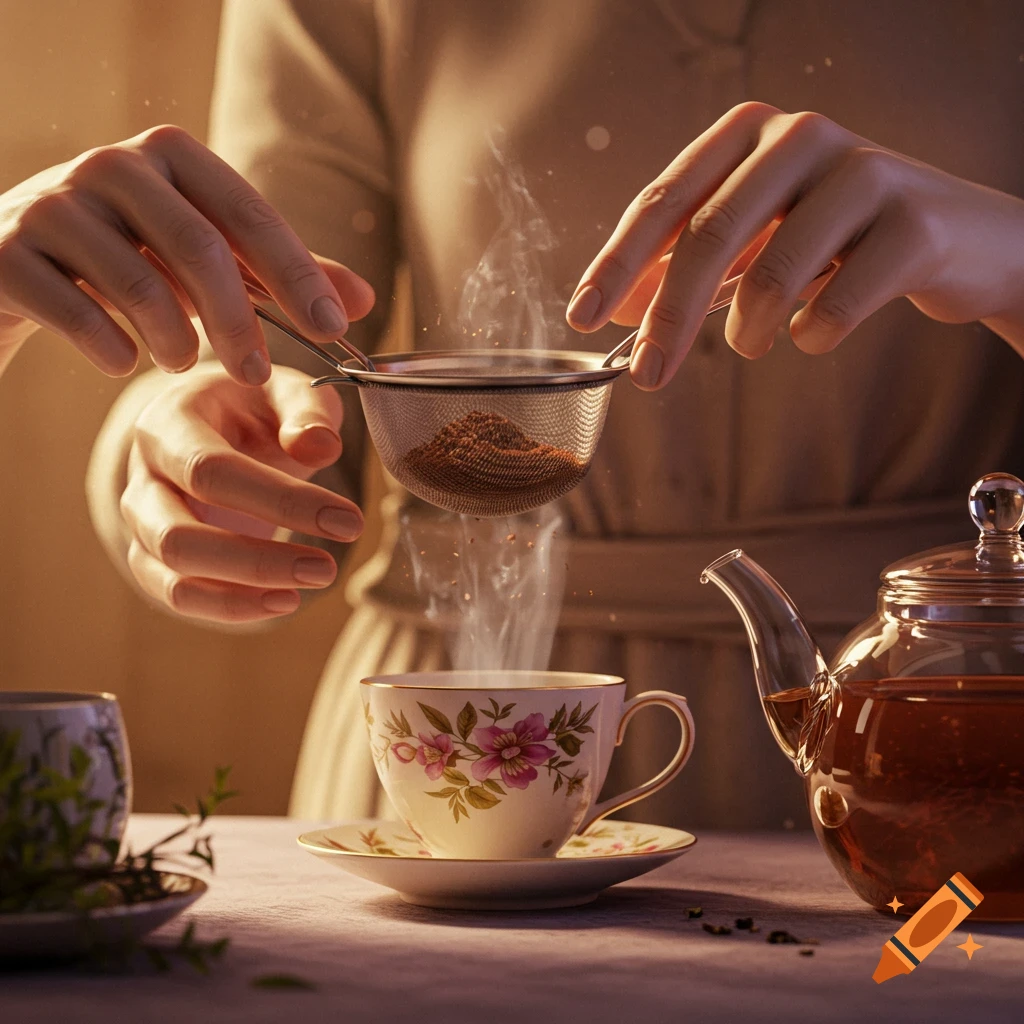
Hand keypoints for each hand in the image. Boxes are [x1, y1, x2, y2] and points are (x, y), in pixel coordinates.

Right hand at [0, 125, 373, 382]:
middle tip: (257, 373)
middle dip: (240, 321)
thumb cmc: (128, 254)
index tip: (336, 331)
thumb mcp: (205, 255)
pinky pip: (75, 311)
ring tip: (184, 363)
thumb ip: (277, 273)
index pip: (251, 217)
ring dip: (176, 341)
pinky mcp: (8, 252)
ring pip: (139, 283)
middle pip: (201, 249)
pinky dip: (112, 349)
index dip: (298, 276)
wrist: (10, 256)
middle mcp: (114, 166)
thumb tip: (363, 300)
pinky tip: (124, 364)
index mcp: (172, 157)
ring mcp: (54, 205)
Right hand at [120, 364, 362, 623]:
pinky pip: (176, 594)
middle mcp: (142, 473)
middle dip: (258, 561)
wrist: (216, 422)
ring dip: (243, 594)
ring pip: (173, 574)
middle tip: (328, 569)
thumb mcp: (286, 392)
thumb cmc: (255, 407)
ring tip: (309, 587)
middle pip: (179, 535)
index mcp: (168, 422)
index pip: (212, 471)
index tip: (350, 522)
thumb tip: (321, 446)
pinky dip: (229, 607)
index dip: (281, 502)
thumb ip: (306, 412)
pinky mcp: (149, 555)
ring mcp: (140, 519)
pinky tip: (284, 601)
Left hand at [567, 102, 1023, 388]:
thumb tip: (619, 310)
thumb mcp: (755, 241)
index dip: (616, 264)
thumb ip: (688, 265)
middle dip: (667, 318)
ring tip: (752, 343)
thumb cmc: (836, 238)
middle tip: (646, 376)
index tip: (581, 316)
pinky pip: (833, 306)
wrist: (957, 237)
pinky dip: (811, 336)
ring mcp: (862, 173)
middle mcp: (800, 137)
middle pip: (708, 236)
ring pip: (771, 274)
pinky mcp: (912, 224)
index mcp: (748, 132)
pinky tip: (816, 331)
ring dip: (748, 331)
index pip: (663, 202)